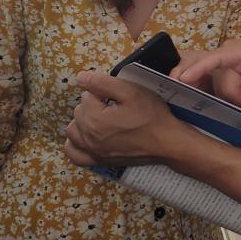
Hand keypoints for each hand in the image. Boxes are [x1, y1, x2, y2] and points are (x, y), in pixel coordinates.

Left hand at [66, 71, 191, 168]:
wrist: (167, 142)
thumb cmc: (152, 116)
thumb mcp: (131, 91)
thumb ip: (102, 83)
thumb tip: (80, 79)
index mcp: (94, 119)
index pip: (87, 95)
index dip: (103, 92)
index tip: (119, 97)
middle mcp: (88, 138)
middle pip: (79, 111)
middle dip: (93, 105)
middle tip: (115, 106)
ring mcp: (92, 152)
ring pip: (73, 130)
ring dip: (83, 121)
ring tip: (102, 118)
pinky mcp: (98, 161)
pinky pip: (74, 154)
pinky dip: (76, 144)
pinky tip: (87, 136)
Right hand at [175, 37, 240, 115]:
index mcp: (239, 51)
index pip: (216, 59)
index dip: (199, 68)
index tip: (183, 78)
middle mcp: (225, 60)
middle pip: (222, 87)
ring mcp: (221, 71)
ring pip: (222, 96)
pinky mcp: (221, 82)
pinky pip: (220, 96)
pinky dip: (234, 103)